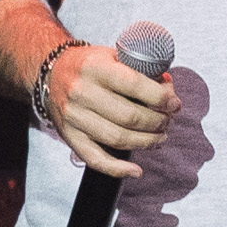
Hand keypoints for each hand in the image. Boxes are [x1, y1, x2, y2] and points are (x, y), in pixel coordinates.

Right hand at [38, 39, 173, 180]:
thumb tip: (169, 90)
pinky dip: (117, 169)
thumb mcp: (115, 55)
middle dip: (157, 122)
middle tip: (168, 121)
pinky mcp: (69, 136)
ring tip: (160, 138)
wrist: (51, 73)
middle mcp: (81, 92)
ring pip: (117, 138)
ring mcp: (73, 117)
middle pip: (129, 116)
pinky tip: (136, 170)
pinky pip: (94, 159)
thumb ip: (142, 70)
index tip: (174, 104)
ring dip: (146, 142)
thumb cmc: (91, 65)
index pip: (135, 85)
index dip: (161, 98)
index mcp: (95, 68)